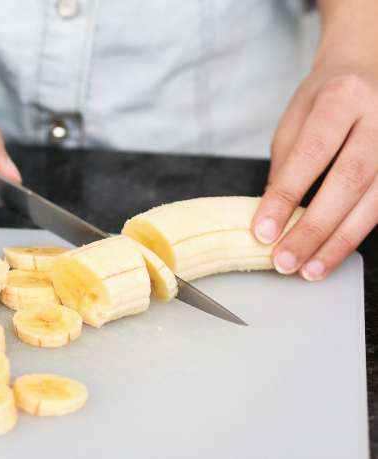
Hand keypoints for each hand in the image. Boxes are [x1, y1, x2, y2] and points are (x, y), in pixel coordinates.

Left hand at [252, 5, 377, 280]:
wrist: (371, 65)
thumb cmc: (326, 97)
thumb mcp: (296, 118)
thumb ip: (286, 163)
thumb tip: (272, 216)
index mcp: (342, 97)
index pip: (311, 154)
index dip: (285, 197)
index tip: (263, 232)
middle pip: (348, 181)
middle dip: (314, 228)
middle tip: (284, 261)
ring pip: (374, 200)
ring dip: (338, 242)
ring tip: (308, 270)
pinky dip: (357, 233)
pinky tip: (333, 254)